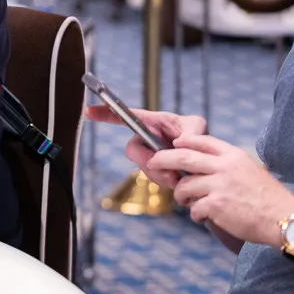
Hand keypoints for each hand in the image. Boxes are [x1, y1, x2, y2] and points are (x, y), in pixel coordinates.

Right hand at [85, 106, 205, 188]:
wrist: (205, 162)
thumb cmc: (198, 136)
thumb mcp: (196, 126)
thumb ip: (190, 132)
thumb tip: (178, 145)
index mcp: (152, 122)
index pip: (125, 116)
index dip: (105, 113)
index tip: (88, 112)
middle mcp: (146, 140)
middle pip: (132, 149)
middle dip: (144, 159)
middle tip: (162, 166)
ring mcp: (150, 157)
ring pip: (144, 167)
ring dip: (160, 173)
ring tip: (178, 176)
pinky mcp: (157, 172)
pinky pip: (154, 179)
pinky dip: (166, 181)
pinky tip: (179, 180)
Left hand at [150, 134, 293, 247]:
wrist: (285, 220)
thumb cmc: (268, 198)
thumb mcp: (249, 169)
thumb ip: (225, 164)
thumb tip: (198, 166)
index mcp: (233, 155)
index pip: (201, 141)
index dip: (183, 142)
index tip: (173, 145)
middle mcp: (224, 167)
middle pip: (182, 157)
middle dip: (163, 159)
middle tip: (153, 163)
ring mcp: (219, 185)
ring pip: (184, 186)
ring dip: (181, 195)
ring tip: (188, 202)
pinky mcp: (216, 205)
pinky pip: (194, 208)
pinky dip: (195, 214)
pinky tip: (204, 218)